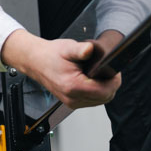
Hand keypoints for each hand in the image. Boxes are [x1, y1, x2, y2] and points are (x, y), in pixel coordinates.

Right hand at [0, 29, 121, 108]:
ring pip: (100, 101)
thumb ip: (81, 49)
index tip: (115, 71)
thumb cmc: (50, 55)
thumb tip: (90, 49)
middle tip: (110, 71)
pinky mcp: (72, 102)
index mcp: (72, 86)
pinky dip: (97, 92)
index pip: (104, 91)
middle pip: (105, 97)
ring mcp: (72, 102)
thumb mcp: (67, 48)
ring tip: (102, 75)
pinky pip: (92, 101)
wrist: (35, 61)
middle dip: (111, 84)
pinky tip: (94, 81)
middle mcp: (72, 98)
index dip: (114, 81)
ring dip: (105, 89)